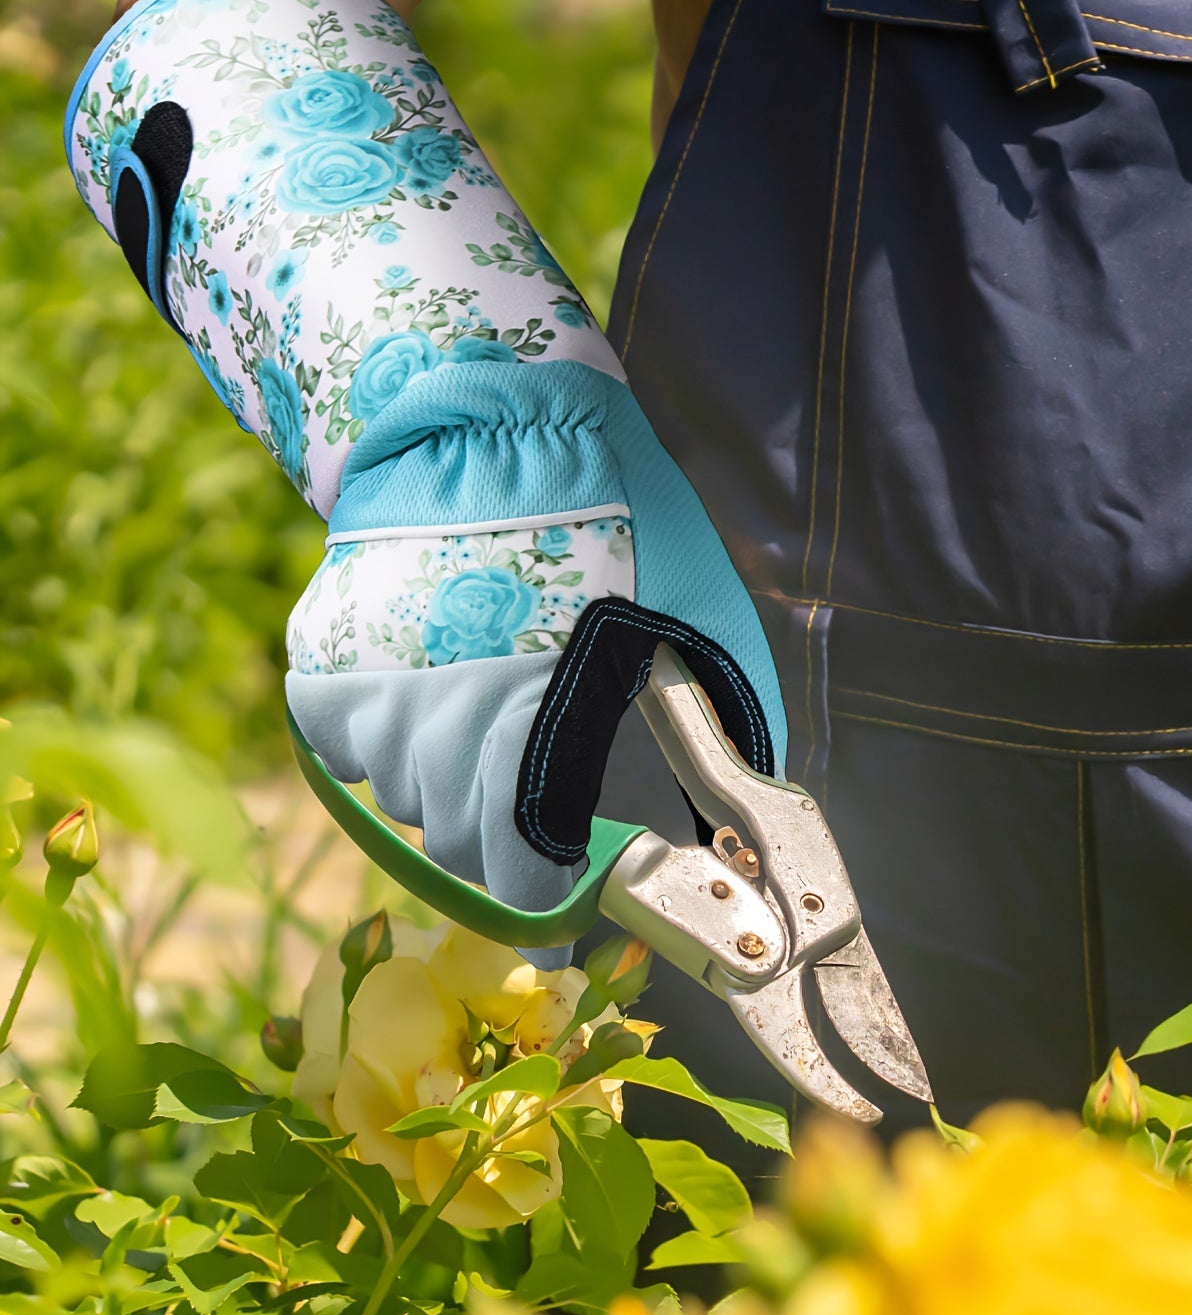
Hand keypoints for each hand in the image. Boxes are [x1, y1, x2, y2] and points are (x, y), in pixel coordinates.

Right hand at [286, 359, 786, 915]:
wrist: (497, 412)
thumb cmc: (621, 518)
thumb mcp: (707, 624)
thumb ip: (727, 735)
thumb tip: (744, 823)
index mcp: (539, 726)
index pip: (516, 879)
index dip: (548, 902)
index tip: (571, 901)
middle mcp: (439, 725)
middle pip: (456, 849)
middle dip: (508, 842)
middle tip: (547, 801)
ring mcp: (371, 693)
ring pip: (401, 798)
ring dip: (448, 786)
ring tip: (498, 718)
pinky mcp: (322, 660)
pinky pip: (350, 746)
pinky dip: (392, 740)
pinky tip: (440, 689)